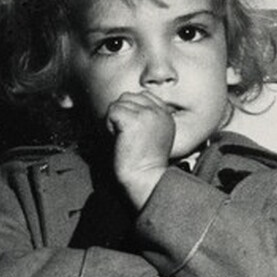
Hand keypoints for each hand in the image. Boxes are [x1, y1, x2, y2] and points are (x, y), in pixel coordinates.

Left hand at [107, 91, 174, 207]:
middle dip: (121, 114)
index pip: (143, 96)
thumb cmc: (144, 165)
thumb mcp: (153, 137)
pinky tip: (118, 140)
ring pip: (119, 103)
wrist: (145, 180)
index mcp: (166, 115)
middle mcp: (159, 112)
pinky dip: (110, 125)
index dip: (130, 110)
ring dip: (115, 120)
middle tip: (125, 137)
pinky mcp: (133, 120)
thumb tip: (123, 106)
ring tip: (123, 139)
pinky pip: (112, 111)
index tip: (131, 133)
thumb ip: (146, 119)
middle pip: (129, 97)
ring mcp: (148, 114)